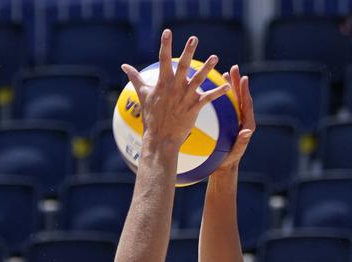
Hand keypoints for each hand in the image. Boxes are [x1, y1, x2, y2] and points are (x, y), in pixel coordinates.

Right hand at [121, 30, 228, 151]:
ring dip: (207, 68)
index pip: (163, 59)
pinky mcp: (194, 107)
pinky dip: (218, 92)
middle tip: (194, 38)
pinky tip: (227, 85)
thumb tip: (124, 66)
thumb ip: (135, 77)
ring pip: (198, 79)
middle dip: (188, 51)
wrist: (160, 138)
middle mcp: (174, 87)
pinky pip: (208, 98)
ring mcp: (185, 97)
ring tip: (215, 57)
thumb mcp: (142, 94)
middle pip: (182, 65)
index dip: (165, 45)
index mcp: (162, 83)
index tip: (167, 32)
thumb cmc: (150, 116)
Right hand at [213, 65, 254, 174]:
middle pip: (241, 97)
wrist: (222, 166)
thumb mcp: (234, 153)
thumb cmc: (227, 161)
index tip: (243, 79)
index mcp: (247, 124)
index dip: (245, 91)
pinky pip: (223, 106)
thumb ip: (242, 142)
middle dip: (238, 82)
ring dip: (228, 85)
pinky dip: (219, 95)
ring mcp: (234, 119)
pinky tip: (210, 87)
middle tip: (234, 68)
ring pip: (232, 99)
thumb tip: (248, 132)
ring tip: (224, 73)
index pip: (247, 104)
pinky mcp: (226, 121)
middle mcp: (242, 119)